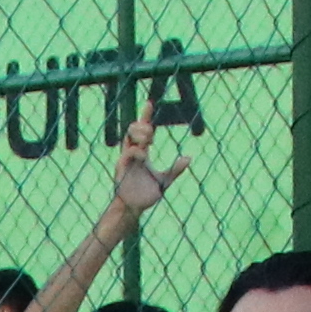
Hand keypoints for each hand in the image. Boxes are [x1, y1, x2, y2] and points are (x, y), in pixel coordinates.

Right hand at [104, 113, 181, 228]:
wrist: (134, 209)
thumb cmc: (146, 195)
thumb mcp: (165, 181)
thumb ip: (176, 169)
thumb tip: (189, 157)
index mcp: (142, 153)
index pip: (143, 130)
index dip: (145, 116)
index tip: (150, 102)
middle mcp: (132, 153)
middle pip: (133, 128)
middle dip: (142, 124)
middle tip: (152, 133)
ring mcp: (126, 160)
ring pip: (128, 135)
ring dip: (139, 134)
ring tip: (149, 141)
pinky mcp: (121, 168)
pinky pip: (128, 152)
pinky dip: (138, 151)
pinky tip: (144, 156)